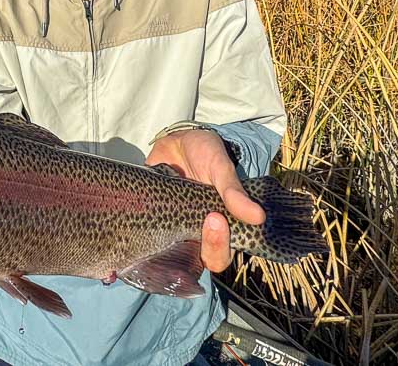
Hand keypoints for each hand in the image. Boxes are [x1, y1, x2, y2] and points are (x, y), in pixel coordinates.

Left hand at [146, 129, 264, 272]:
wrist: (178, 139)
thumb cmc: (206, 155)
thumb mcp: (220, 167)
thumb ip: (233, 191)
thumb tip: (258, 217)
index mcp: (216, 228)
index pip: (219, 256)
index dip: (218, 247)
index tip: (217, 219)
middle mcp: (192, 232)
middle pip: (195, 259)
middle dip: (203, 245)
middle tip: (207, 217)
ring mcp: (168, 225)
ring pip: (167, 249)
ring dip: (167, 238)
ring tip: (170, 211)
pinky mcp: (146, 215)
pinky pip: (141, 231)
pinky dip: (139, 228)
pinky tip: (141, 216)